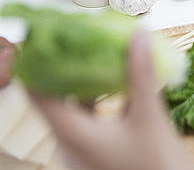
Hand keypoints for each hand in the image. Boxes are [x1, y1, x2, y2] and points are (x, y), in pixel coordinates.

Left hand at [30, 32, 193, 169]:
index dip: (39, 62)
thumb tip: (137, 37)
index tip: (50, 36)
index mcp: (72, 134)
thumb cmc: (156, 166)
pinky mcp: (94, 154)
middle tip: (81, 37)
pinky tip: (116, 82)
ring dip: (85, 81)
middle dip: (67, 65)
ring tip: (100, 54)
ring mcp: (81, 151)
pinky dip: (98, 98)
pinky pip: (88, 118)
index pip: (37, 93)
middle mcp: (69, 144)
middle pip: (54, 97)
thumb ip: (141, 75)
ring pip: (73, 108)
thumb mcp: (149, 117)